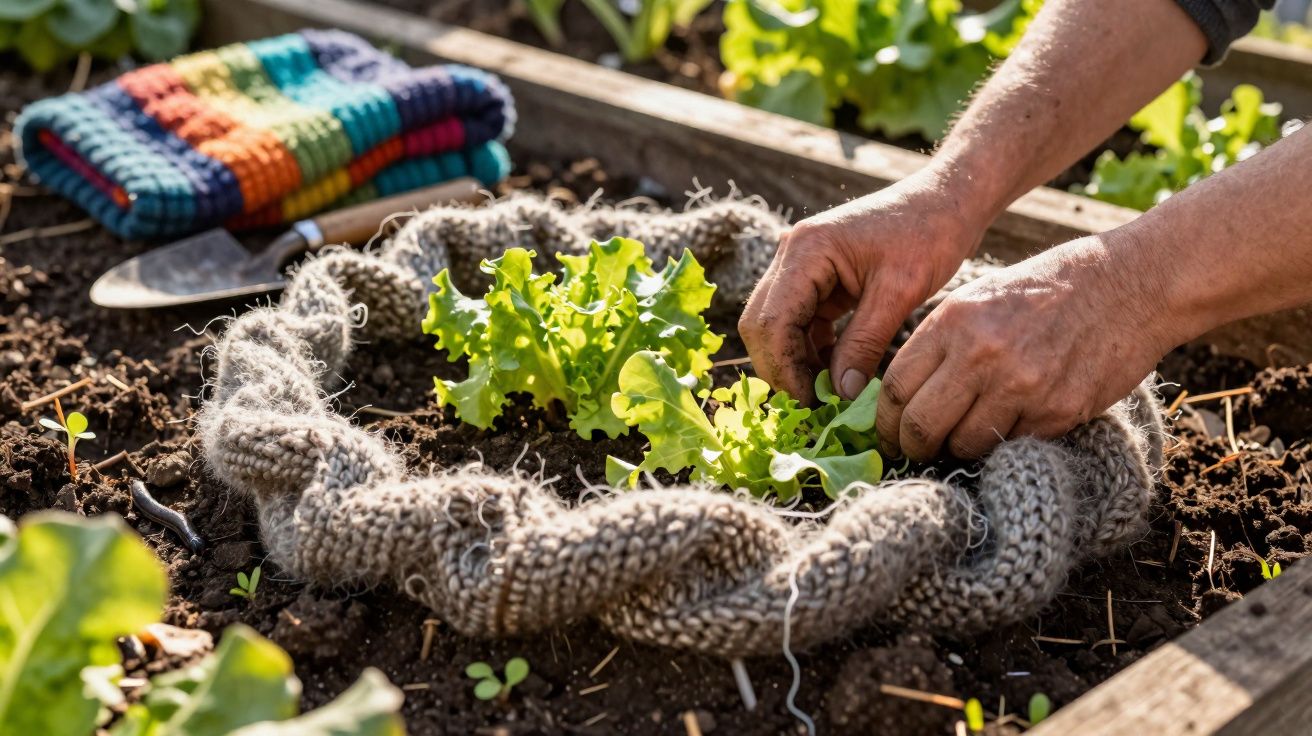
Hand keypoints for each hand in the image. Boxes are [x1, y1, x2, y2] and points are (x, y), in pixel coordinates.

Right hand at [738, 169, 988, 404]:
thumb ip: (865, 343)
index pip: (772, 321)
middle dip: (782, 369)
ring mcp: (800, 265)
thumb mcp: (899, 292)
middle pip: (762, 325)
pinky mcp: (816, 278)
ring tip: (828, 396)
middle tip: (812, 407)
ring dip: (796, 362)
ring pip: (777, 327)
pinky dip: (812, 351)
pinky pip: (800, 323)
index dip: (785, 368)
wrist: (947, 200)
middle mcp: (792, 254)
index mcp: (806, 250)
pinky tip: (837, 374)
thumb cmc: (929, 233)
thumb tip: (840, 393)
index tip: (810, 404)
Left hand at [875, 232, 1174, 459]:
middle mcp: (982, 355)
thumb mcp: (980, 296)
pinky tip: (1008, 427)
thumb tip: (902, 393)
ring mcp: (1021, 387)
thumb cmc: (1048, 288)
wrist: (1131, 284)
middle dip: (912, 446)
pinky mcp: (1058, 413)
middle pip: (921, 426)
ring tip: (962, 439)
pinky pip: (1011, 446)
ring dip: (957, 450)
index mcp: (954, 321)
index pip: (896, 388)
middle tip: (915, 450)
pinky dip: (1003, 444)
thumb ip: (940, 341)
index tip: (889, 431)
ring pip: (964, 445)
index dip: (885, 420)